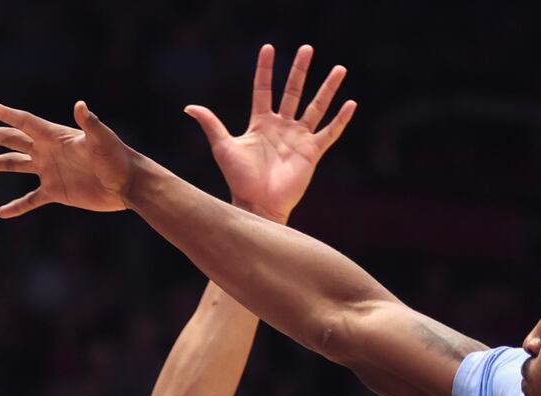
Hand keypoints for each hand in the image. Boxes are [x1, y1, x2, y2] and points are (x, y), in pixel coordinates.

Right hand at [0, 99, 135, 219]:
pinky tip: (1, 212)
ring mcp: (49, 171)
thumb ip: (90, 124)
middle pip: (8, 139)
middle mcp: (46, 151)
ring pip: (12, 165)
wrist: (128, 185)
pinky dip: (16, 206)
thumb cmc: (118, 158)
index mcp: (54, 136)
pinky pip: (30, 200)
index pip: (22, 121)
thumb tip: (81, 106)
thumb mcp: (103, 140)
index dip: (2, 112)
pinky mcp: (56, 192)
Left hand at [186, 44, 355, 223]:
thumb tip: (189, 107)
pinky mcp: (311, 152)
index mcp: (261, 123)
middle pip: (293, 92)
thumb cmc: (239, 179)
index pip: (264, 89)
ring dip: (327, 89)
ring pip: (316, 107)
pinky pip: (329, 133)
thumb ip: (211, 124)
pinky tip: (351, 104)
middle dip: (300, 70)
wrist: (258, 203)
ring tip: (340, 69)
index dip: (265, 70)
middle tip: (307, 49)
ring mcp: (298, 138)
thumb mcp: (223, 147)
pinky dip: (340, 120)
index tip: (268, 48)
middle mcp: (281, 127)